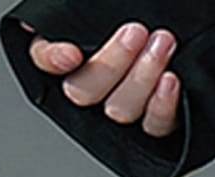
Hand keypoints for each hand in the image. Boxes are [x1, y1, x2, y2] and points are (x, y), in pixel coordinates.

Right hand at [18, 18, 180, 138]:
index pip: (43, 59)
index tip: (72, 53)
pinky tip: (170, 80)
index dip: (53, 60)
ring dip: (143, 77)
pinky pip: (153, 127)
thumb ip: (75, 12)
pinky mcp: (152, 124)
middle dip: (111, 63)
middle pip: (84, 91)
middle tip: (136, 32)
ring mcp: (119, 109)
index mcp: (65, 55)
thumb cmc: (136, 16)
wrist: (172, 37)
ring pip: (120, 109)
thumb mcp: (102, 8)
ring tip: (163, 43)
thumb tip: (47, 17)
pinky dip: (161, 105)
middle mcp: (88, 86)